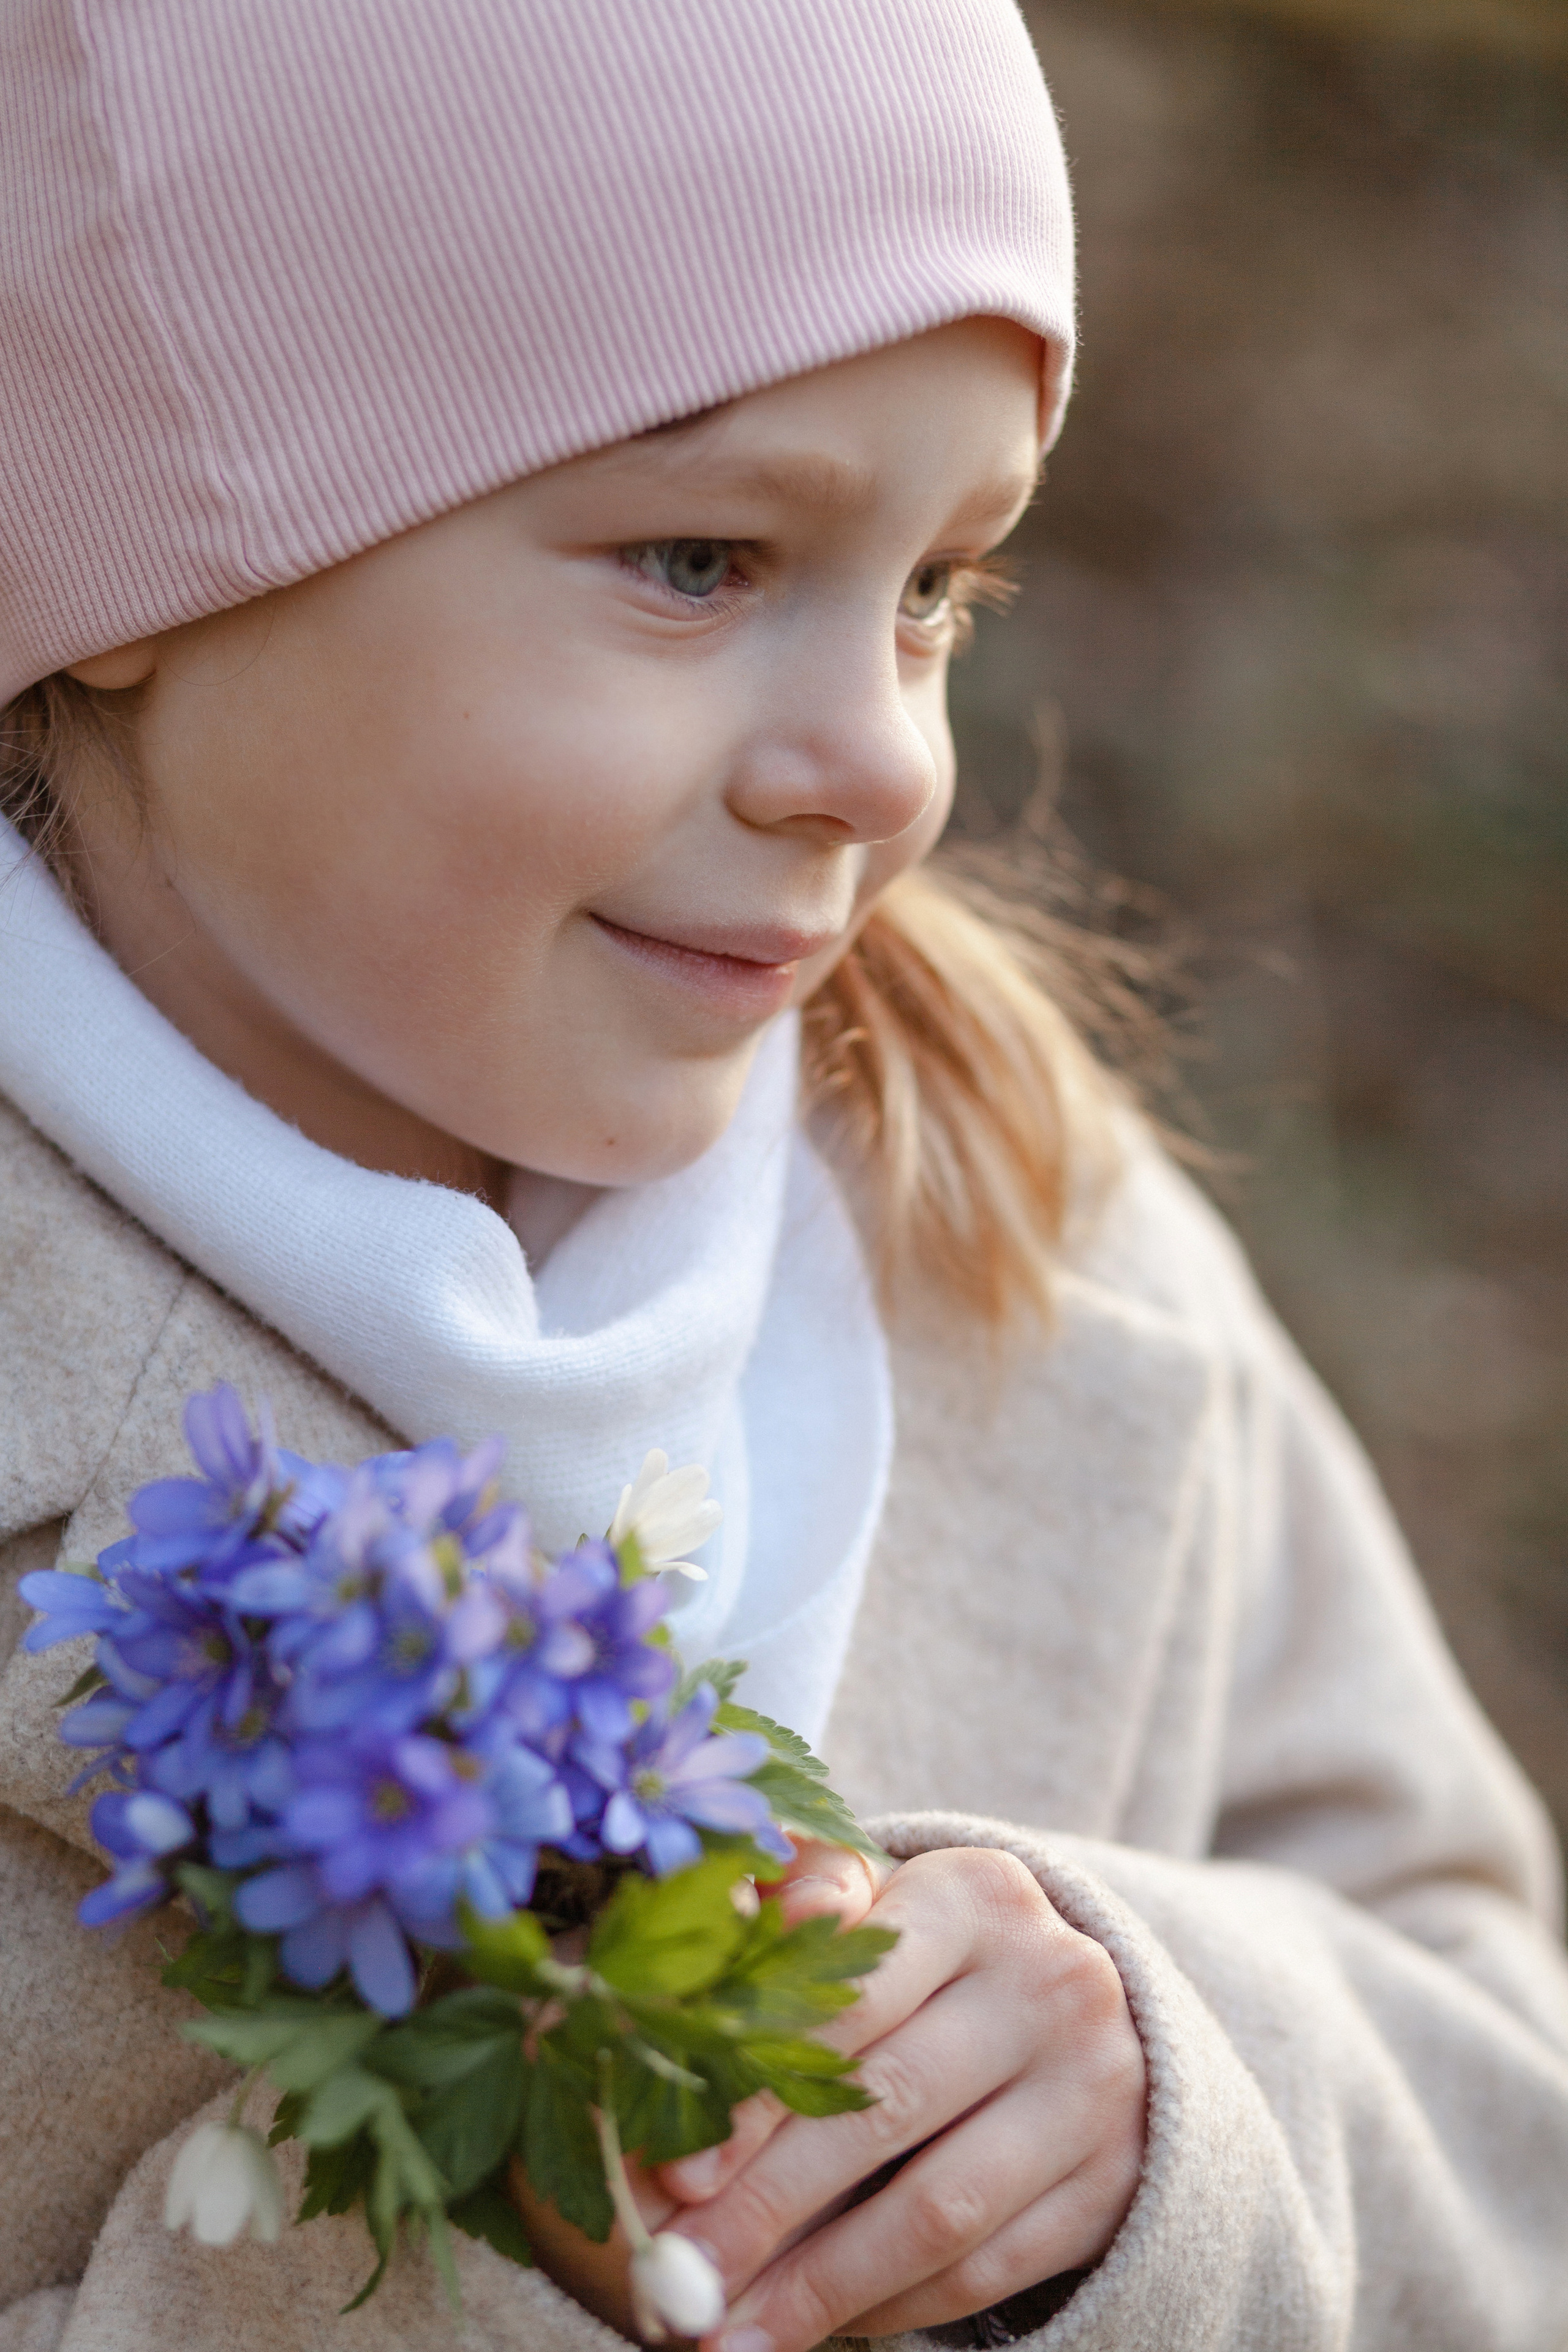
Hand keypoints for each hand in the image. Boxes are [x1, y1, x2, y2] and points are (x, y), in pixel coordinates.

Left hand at [656, 1842, 1147, 2349]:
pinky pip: (987, 2268)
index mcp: (973, 1896)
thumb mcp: (874, 1904)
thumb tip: (725, 1910)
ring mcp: (1094, 2088)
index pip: (850, 2000)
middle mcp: (1051, 1982)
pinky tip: (816, 2326)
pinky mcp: (1112, 2181)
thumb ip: (798, 1897)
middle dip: (765, 2208)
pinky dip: (891, 2306)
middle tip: (677, 2279)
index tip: (676, 2174)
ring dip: (819, 2286)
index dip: (758, 2092)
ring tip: (725, 2336)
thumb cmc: (929, 1955)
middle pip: (886, 2109)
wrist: (1079, 2005)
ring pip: (938, 2210)